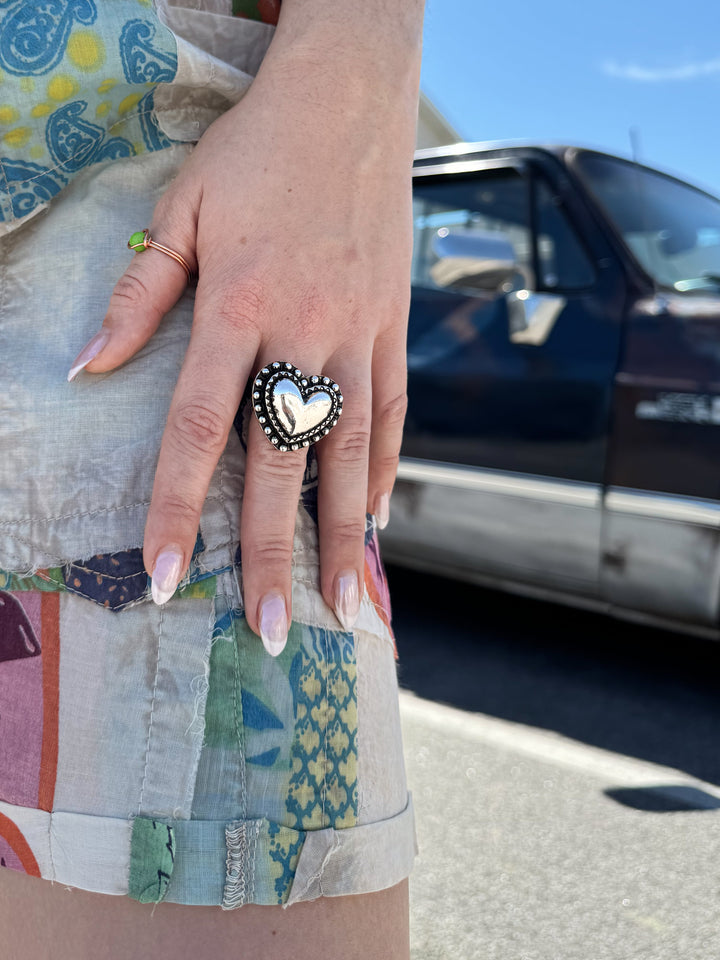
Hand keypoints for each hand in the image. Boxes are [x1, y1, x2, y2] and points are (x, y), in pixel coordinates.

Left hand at [68, 39, 416, 654]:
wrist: (352, 101)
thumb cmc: (258, 152)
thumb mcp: (184, 207)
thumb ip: (141, 296)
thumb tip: (88, 368)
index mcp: (240, 304)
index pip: (199, 425)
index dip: (178, 505)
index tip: (165, 575)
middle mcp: (304, 332)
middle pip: (282, 461)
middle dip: (271, 552)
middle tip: (267, 630)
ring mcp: (359, 335)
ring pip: (350, 452)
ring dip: (340, 535)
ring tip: (341, 605)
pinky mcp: (393, 329)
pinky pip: (392, 413)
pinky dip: (385, 472)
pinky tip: (376, 523)